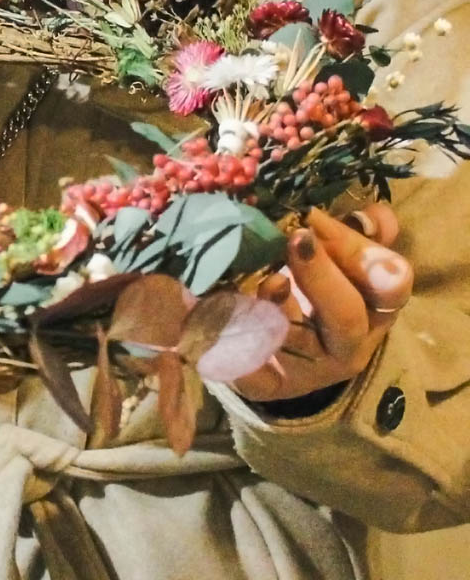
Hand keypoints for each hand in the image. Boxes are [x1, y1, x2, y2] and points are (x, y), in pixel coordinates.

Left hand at [233, 205, 412, 403]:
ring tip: (260, 278)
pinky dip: (231, 347)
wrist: (280, 347)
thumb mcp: (338, 257)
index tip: (316, 220)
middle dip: (320, 275)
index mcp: (373, 308)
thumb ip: (355, 231)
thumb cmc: (314, 287)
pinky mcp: (268, 384)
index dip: (362, 254)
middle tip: (294, 239)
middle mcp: (348, 344)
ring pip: (298, 342)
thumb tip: (374, 215)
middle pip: (347, 316)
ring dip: (275, 306)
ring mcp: (309, 369)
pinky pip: (252, 373)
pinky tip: (209, 319)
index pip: (390, 286)